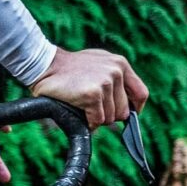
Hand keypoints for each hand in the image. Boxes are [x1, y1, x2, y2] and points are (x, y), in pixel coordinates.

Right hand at [29, 46, 148, 128]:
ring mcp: (105, 82)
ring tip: (82, 103)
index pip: (141, 93)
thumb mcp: (99, 64)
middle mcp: (116, 71)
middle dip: (109, 115)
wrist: (45, 65)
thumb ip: (115, 79)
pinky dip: (88, 121)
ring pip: (110, 118)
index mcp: (120, 64)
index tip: (126, 115)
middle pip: (124, 111)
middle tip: (92, 106)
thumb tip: (128, 107)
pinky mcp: (93, 94)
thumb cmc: (70, 68)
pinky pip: (97, 120)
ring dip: (96, 117)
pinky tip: (78, 109)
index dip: (134, 109)